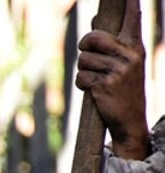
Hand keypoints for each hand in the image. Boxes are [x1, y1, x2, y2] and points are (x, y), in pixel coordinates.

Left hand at [76, 0, 149, 158]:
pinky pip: (81, 77)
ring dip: (84, 71)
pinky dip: (82, 85)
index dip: (129, 4)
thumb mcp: (124, 63)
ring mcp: (118, 70)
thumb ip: (111, 42)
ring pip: (83, 60)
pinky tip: (95, 91)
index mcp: (135, 47)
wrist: (129, 119)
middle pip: (93, 38)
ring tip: (98, 80)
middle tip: (87, 54)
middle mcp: (129, 55)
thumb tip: (94, 18)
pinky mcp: (105, 84)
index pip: (132, 19)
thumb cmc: (123, 88)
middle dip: (84, 47)